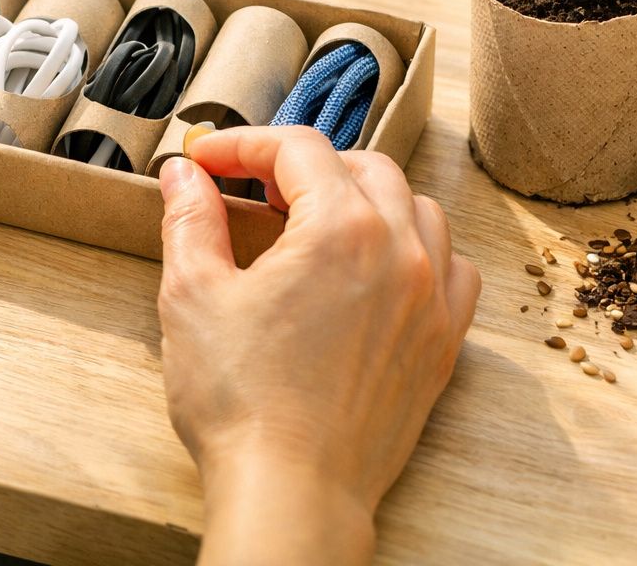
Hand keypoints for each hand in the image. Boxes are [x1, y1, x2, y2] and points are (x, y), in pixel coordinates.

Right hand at [156, 127, 479, 565]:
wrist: (292, 493)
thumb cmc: (241, 403)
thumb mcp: (193, 296)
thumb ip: (191, 219)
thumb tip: (184, 174)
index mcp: (341, 229)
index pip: (298, 149)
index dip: (244, 144)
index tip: (208, 160)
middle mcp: (402, 251)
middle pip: (361, 166)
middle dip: (303, 165)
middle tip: (252, 189)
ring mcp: (432, 298)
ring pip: (415, 207)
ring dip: (364, 197)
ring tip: (315, 220)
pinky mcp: (443, 343)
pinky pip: (453, 266)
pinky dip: (419, 248)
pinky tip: (380, 265)